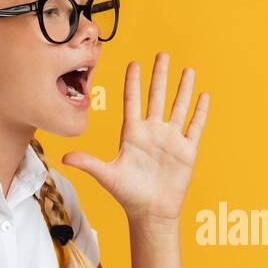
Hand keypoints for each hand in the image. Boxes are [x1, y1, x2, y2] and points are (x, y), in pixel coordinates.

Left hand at [61, 51, 208, 221]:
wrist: (152, 213)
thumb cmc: (128, 195)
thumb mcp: (107, 176)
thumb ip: (88, 163)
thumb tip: (64, 157)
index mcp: (133, 134)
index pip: (133, 101)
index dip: (133, 82)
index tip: (134, 63)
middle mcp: (153, 132)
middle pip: (157, 97)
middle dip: (160, 75)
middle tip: (163, 54)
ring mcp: (171, 140)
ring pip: (178, 107)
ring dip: (183, 88)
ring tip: (187, 69)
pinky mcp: (187, 150)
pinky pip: (195, 126)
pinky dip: (200, 111)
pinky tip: (203, 95)